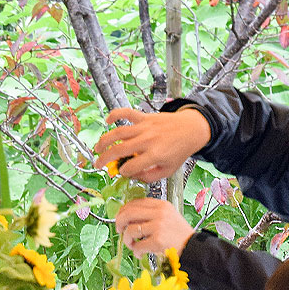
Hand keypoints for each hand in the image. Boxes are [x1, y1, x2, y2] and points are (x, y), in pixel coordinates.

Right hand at [93, 107, 209, 182]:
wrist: (191, 129)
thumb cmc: (178, 151)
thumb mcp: (168, 171)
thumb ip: (149, 177)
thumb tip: (130, 175)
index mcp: (155, 155)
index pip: (131, 167)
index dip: (123, 172)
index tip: (122, 172)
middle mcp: (148, 140)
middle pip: (119, 150)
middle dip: (105, 159)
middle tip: (97, 164)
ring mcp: (145, 127)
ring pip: (118, 133)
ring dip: (104, 141)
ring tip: (97, 149)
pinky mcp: (144, 117)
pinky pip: (126, 113)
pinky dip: (115, 114)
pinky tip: (108, 121)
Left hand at [115, 198, 193, 256]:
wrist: (193, 248)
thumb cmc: (178, 234)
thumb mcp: (167, 216)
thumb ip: (150, 214)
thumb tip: (126, 217)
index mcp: (161, 205)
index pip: (135, 202)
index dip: (123, 211)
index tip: (120, 218)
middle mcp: (160, 213)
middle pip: (128, 213)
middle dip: (119, 222)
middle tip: (119, 230)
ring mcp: (159, 226)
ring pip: (131, 230)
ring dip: (127, 240)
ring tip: (132, 245)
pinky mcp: (158, 240)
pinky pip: (138, 246)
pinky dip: (135, 251)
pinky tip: (139, 253)